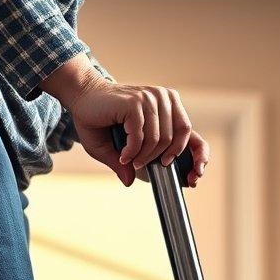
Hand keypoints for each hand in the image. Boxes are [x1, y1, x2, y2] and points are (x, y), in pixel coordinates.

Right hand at [40, 55, 208, 187]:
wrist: (80, 97)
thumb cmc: (99, 121)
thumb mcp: (116, 148)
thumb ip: (128, 164)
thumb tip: (131, 182)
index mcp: (167, 106)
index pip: (189, 132)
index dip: (199, 156)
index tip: (195, 177)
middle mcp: (162, 99)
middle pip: (175, 140)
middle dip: (159, 160)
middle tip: (139, 165)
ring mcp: (149, 98)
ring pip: (158, 140)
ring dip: (143, 157)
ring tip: (128, 160)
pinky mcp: (135, 103)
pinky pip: (142, 137)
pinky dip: (132, 152)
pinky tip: (123, 155)